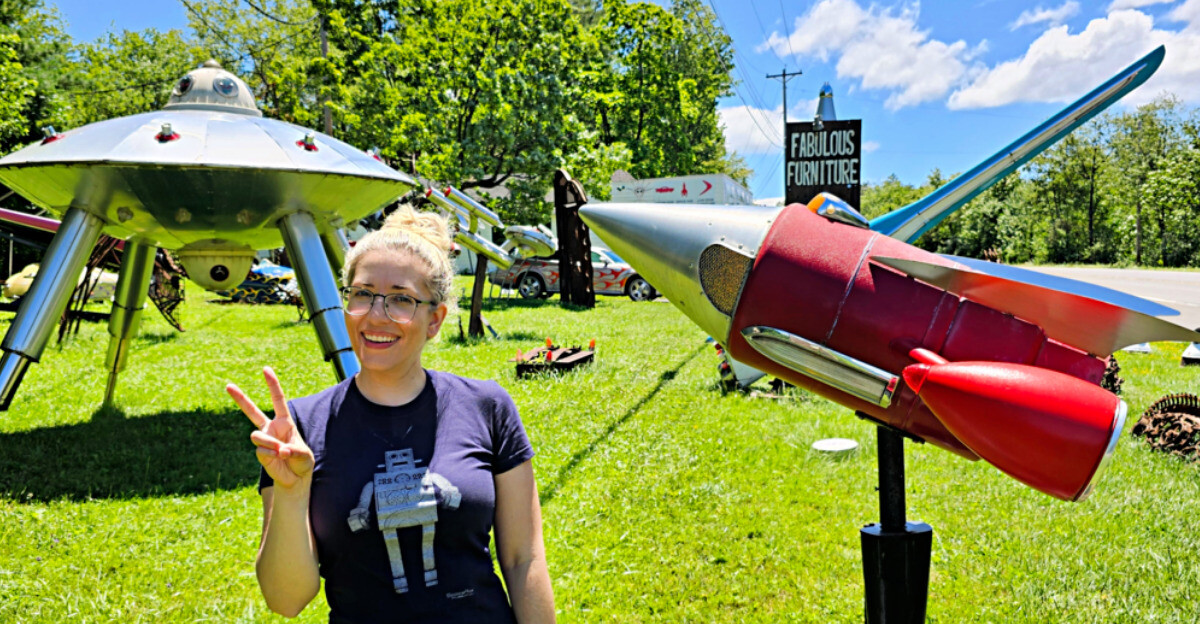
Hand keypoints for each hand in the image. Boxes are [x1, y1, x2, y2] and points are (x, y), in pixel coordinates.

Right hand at [226, 367, 314, 490]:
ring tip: (281, 452)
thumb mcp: (304, 455)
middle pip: (252, 411)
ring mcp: (264, 440)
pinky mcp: (260, 453)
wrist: (296, 479)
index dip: (272, 384)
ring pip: (256, 435)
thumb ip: (293, 450)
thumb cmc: (302, 462)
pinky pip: (261, 450)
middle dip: (240, 398)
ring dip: (269, 443)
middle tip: (228, 386)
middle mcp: (271, 428)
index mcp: (285, 422)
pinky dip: (271, 455)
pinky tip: (278, 459)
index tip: (266, 369)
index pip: (278, 400)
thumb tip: (279, 450)